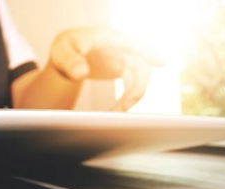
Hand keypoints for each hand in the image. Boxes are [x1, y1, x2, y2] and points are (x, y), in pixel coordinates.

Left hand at [49, 27, 163, 110]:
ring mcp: (122, 58)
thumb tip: (81, 73)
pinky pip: (130, 84)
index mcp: (107, 38)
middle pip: (139, 65)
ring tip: (118, 114)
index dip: (147, 52)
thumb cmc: (65, 48)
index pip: (131, 43)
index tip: (162, 62)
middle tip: (126, 107)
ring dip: (131, 96)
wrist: (66, 53)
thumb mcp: (62, 51)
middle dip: (137, 86)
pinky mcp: (121, 69)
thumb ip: (70, 61)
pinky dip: (126, 98)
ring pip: (136, 77)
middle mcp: (119, 48)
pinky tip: (116, 111)